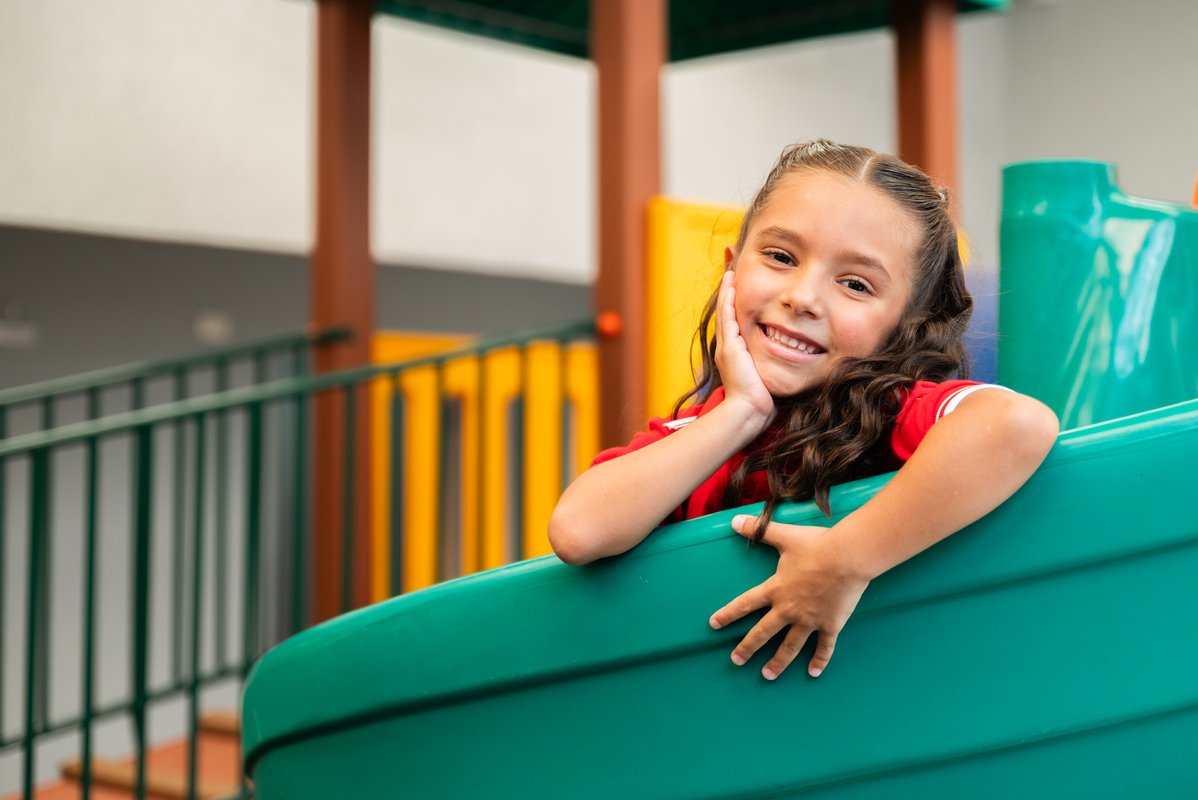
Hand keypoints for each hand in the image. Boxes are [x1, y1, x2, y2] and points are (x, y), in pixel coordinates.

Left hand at [709, 514, 870, 679]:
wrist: (848, 557)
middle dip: (747, 648)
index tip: (713, 625)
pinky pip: (824, 648)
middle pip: (763, 633)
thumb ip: (757, 530)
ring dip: (777, 663)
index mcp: (775, 589)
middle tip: (735, 661)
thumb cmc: (816, 545)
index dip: (728, 614)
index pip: (745, 604)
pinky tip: (813, 673)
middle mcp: (789, 609)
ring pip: (789, 647)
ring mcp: (810, 620)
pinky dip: (819, 661)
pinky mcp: (831, 625)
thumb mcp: (783, 536)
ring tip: (767, 675)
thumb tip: (733, 520)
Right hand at [714, 270, 774, 428]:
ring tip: (730, 271)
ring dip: (727, 290)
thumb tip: (794, 355)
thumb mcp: (768, 374)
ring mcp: (726, 346)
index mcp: (736, 352)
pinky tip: (731, 285)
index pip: (736, 320)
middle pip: (727, 311)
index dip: (737, 302)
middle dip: (730, 291)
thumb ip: (775, 362)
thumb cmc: (762, 398)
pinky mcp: (728, 347)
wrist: (750, 411)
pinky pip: (727, 317)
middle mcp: (728, 346)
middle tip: (732, 270)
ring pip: (725, 311)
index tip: (741, 285)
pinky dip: (728, 300)